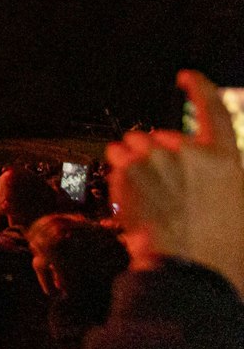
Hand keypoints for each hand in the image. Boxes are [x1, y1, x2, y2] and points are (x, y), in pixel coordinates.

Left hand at [106, 70, 243, 297]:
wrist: (187, 271)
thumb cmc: (221, 250)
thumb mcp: (236, 205)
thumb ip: (218, 175)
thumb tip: (199, 159)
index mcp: (223, 159)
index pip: (213, 109)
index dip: (200, 88)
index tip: (187, 77)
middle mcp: (187, 151)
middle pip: (164, 138)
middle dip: (161, 157)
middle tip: (170, 194)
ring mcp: (154, 159)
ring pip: (135, 146)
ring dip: (136, 161)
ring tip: (149, 197)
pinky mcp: (126, 171)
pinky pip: (116, 159)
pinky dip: (120, 172)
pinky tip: (133, 199)